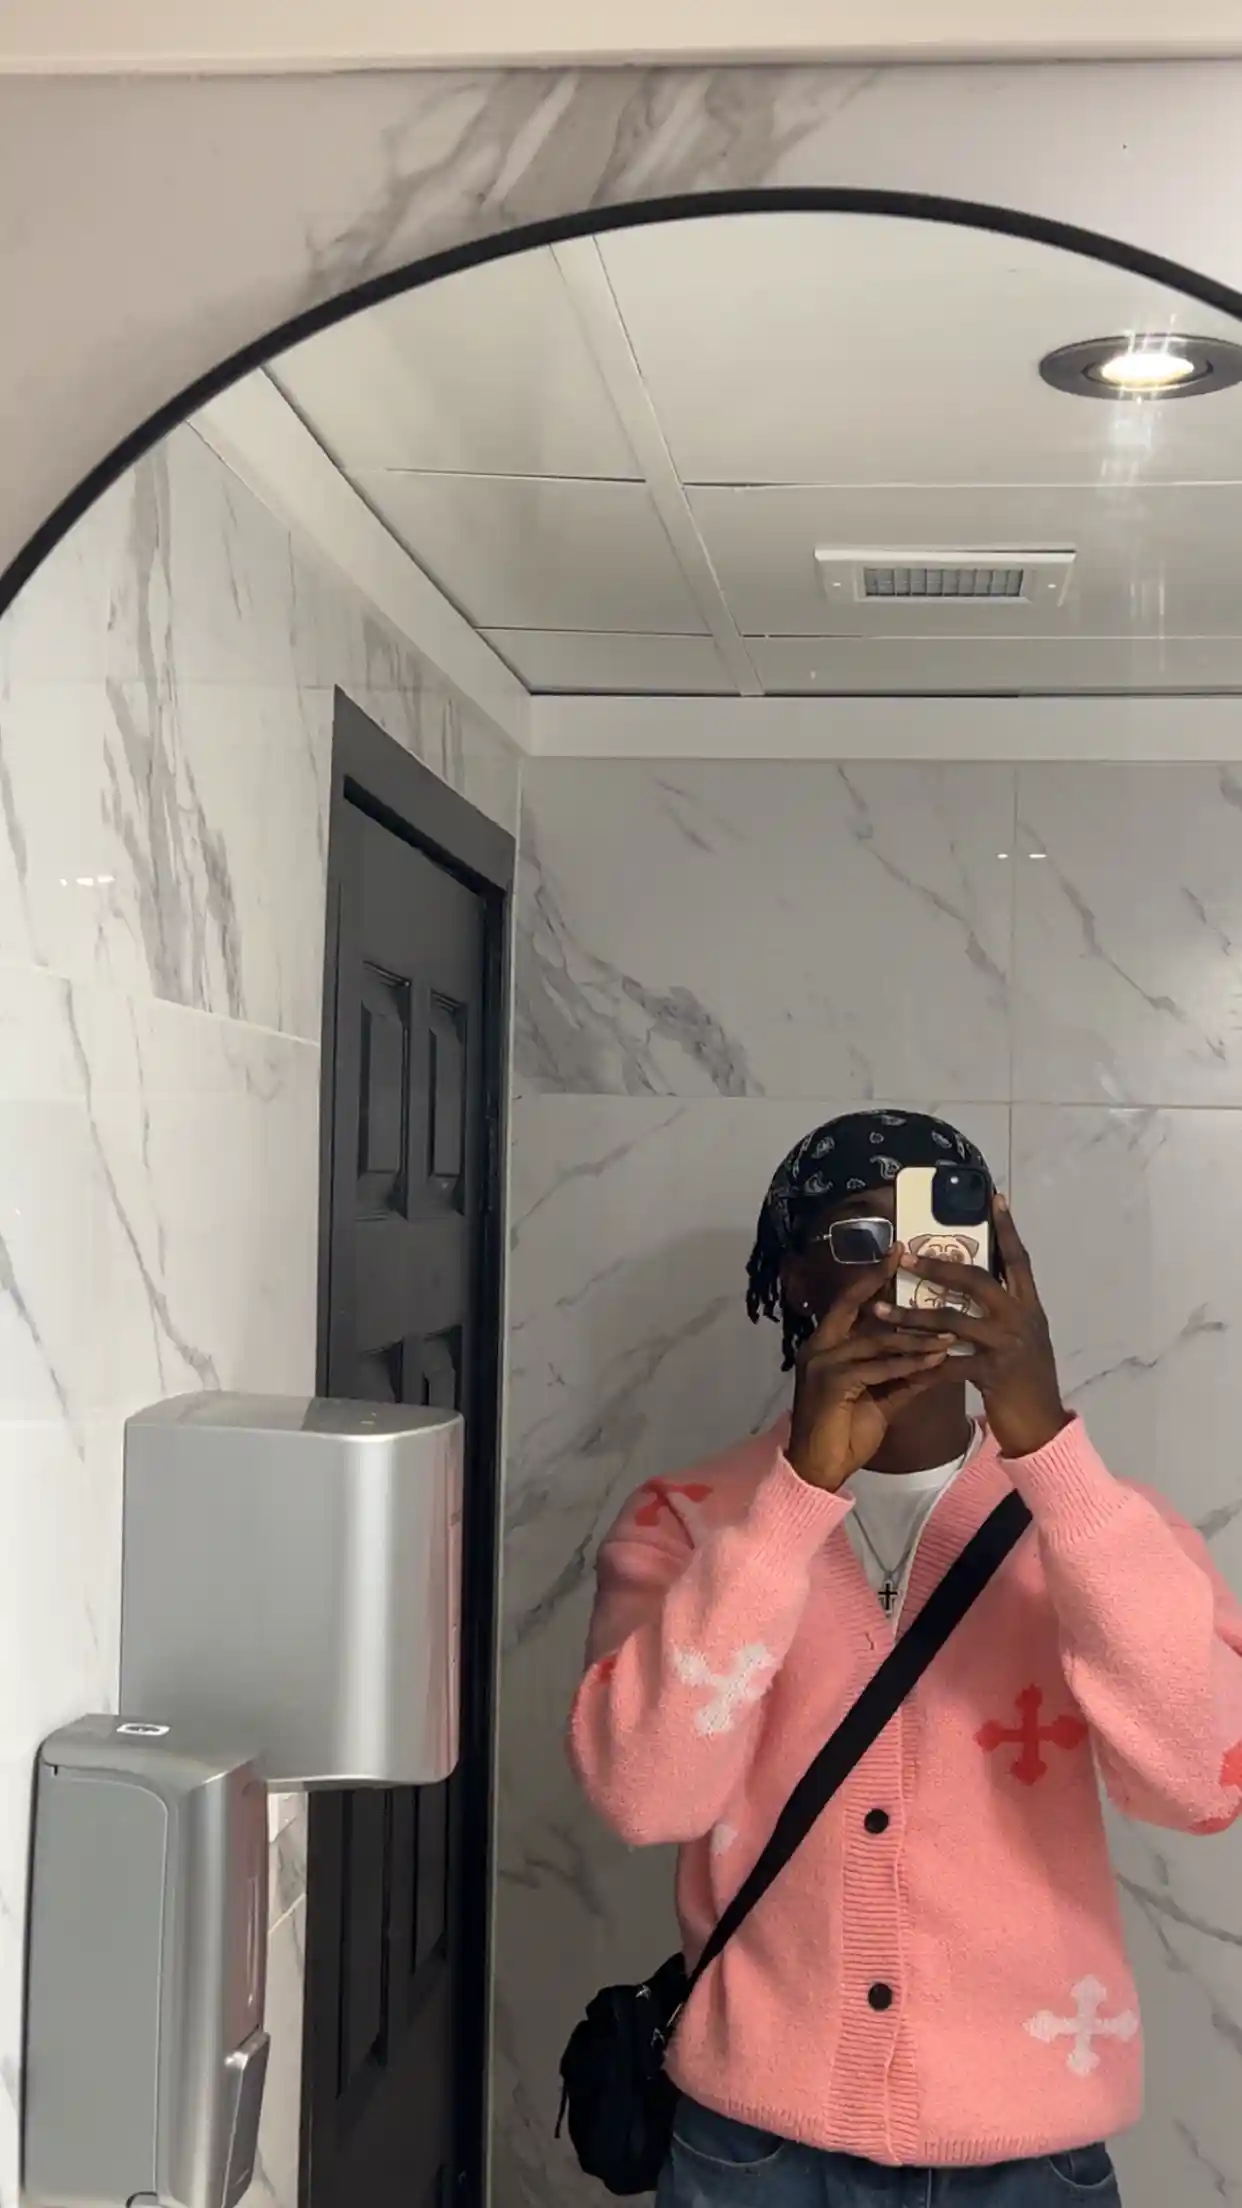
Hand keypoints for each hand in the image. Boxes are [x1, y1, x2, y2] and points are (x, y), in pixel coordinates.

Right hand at [787, 1253, 954, 1492]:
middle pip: (854, 1305)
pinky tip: (934, 1363)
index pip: (851, 1302)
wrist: (821, 1469)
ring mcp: (822, 1362)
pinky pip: (877, 1368)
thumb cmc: (846, 1432)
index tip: (897, 1253)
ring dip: (916, 1337)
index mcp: (827, 1344)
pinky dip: (907, 1366)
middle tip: (910, 1257)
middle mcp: (819, 1345)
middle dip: (881, 1280)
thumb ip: (904, 1373)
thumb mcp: (882, 1396)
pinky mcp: (831, 1383)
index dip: (872, 1277)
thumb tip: (937, 1354)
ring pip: (876, 1340)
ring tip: (950, 1331)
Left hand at [876, 1198, 1068, 1459]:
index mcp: (1029, 1305)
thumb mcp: (1021, 1337)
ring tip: (879, 1310)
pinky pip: (947, 1364)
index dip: (1006, 1228)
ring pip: (952, 1321)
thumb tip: (975, 1280)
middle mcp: (1021, 1318)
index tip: (993, 1196)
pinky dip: (920, 1364)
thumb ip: (1002, 1310)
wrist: (1043, 1426)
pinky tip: (895, 1364)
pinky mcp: (993, 1374)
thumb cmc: (1026, 1380)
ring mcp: (1008, 1345)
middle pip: (977, 1280)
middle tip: (905, 1254)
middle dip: (938, 1267)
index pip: (1017, 1258)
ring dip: (911, 1317)